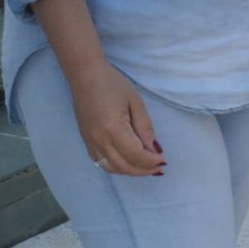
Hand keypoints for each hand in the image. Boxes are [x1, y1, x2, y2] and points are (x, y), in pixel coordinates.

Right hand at [66, 61, 162, 176]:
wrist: (85, 76)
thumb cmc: (113, 84)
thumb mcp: (135, 101)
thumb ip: (145, 126)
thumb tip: (153, 149)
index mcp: (113, 128)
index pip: (136, 155)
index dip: (151, 161)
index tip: (163, 160)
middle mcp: (100, 140)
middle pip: (124, 166)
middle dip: (143, 170)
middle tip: (158, 167)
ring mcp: (91, 143)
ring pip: (112, 168)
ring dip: (130, 171)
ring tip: (145, 167)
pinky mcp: (86, 142)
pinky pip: (102, 163)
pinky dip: (117, 167)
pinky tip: (128, 162)